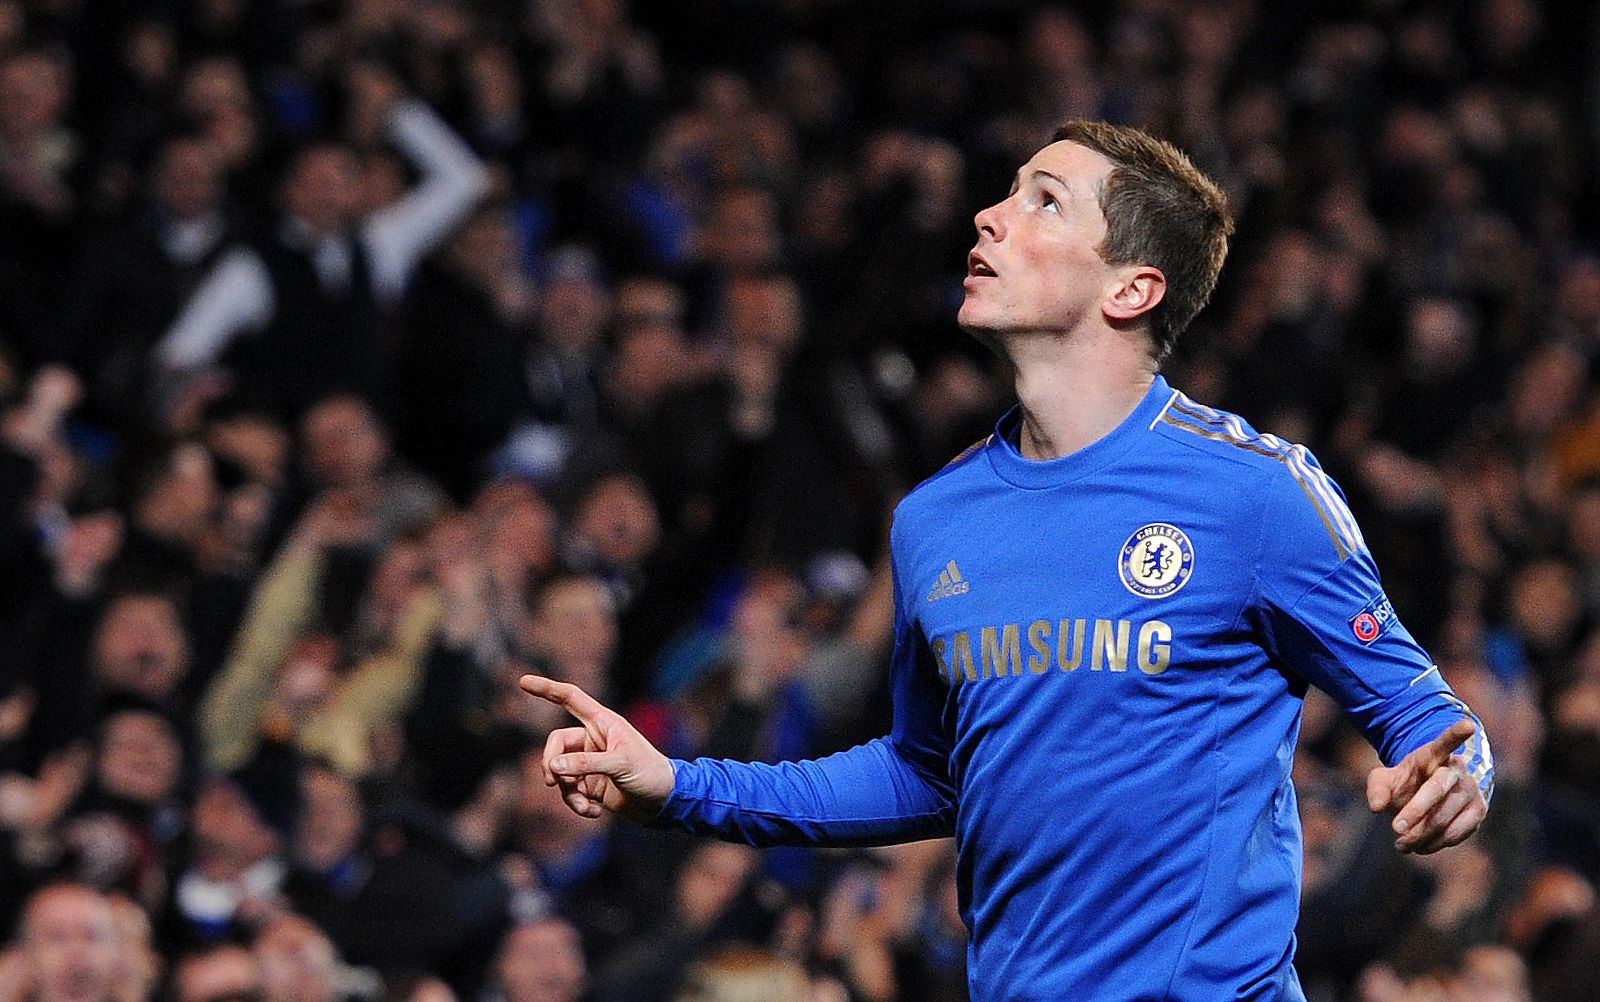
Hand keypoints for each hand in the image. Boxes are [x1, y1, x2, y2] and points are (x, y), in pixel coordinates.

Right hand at [517, 675, 674, 822]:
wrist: (665, 803)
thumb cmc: (651, 774)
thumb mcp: (620, 765)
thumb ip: (585, 764)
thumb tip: (553, 767)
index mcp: (603, 722)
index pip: (570, 699)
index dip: (546, 689)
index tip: (522, 682)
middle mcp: (593, 740)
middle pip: (556, 744)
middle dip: (550, 763)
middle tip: (553, 781)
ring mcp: (590, 763)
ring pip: (560, 772)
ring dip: (566, 791)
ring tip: (584, 805)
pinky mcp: (590, 785)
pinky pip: (569, 792)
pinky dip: (576, 804)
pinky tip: (594, 812)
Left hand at [1367, 719, 1486, 853]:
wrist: (1430, 794)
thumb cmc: (1406, 782)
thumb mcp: (1385, 778)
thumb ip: (1377, 788)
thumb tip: (1376, 807)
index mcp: (1433, 754)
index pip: (1445, 741)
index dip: (1456, 733)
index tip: (1467, 725)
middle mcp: (1457, 769)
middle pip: (1437, 789)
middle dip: (1416, 810)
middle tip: (1395, 829)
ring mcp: (1471, 790)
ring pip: (1446, 816)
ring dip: (1422, 834)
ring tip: (1400, 844)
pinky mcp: (1478, 812)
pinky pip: (1458, 832)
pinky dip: (1437, 843)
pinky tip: (1419, 847)